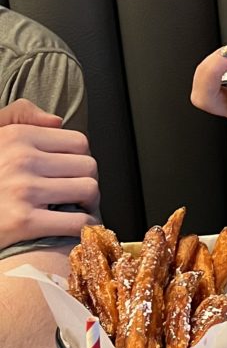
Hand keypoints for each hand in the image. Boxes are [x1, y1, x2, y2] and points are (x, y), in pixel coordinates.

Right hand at [0, 99, 100, 251]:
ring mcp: (22, 190)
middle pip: (88, 166)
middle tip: (77, 196)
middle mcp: (20, 159)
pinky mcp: (23, 221)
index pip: (78, 142)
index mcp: (16, 136)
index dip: (80, 160)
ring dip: (90, 205)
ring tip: (76, 210)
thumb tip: (57, 122)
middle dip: (88, 182)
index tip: (72, 174)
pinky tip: (74, 229)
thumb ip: (18, 118)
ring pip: (89, 191)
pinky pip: (78, 222)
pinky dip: (84, 228)